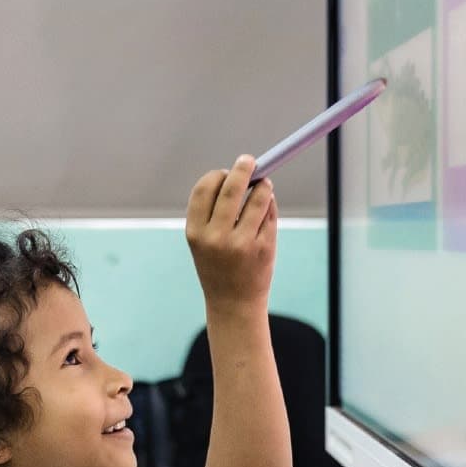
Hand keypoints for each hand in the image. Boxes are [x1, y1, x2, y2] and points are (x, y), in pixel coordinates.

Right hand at [185, 154, 277, 307]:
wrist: (233, 305)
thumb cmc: (219, 268)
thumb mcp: (205, 242)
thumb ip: (215, 212)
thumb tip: (241, 174)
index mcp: (196, 233)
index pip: (204, 189)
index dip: (216, 176)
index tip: (225, 172)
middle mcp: (216, 238)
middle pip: (231, 188)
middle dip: (243, 168)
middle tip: (250, 161)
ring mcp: (241, 243)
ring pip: (257, 198)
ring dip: (263, 186)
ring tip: (264, 186)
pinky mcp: (263, 248)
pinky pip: (269, 215)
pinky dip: (269, 207)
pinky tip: (266, 211)